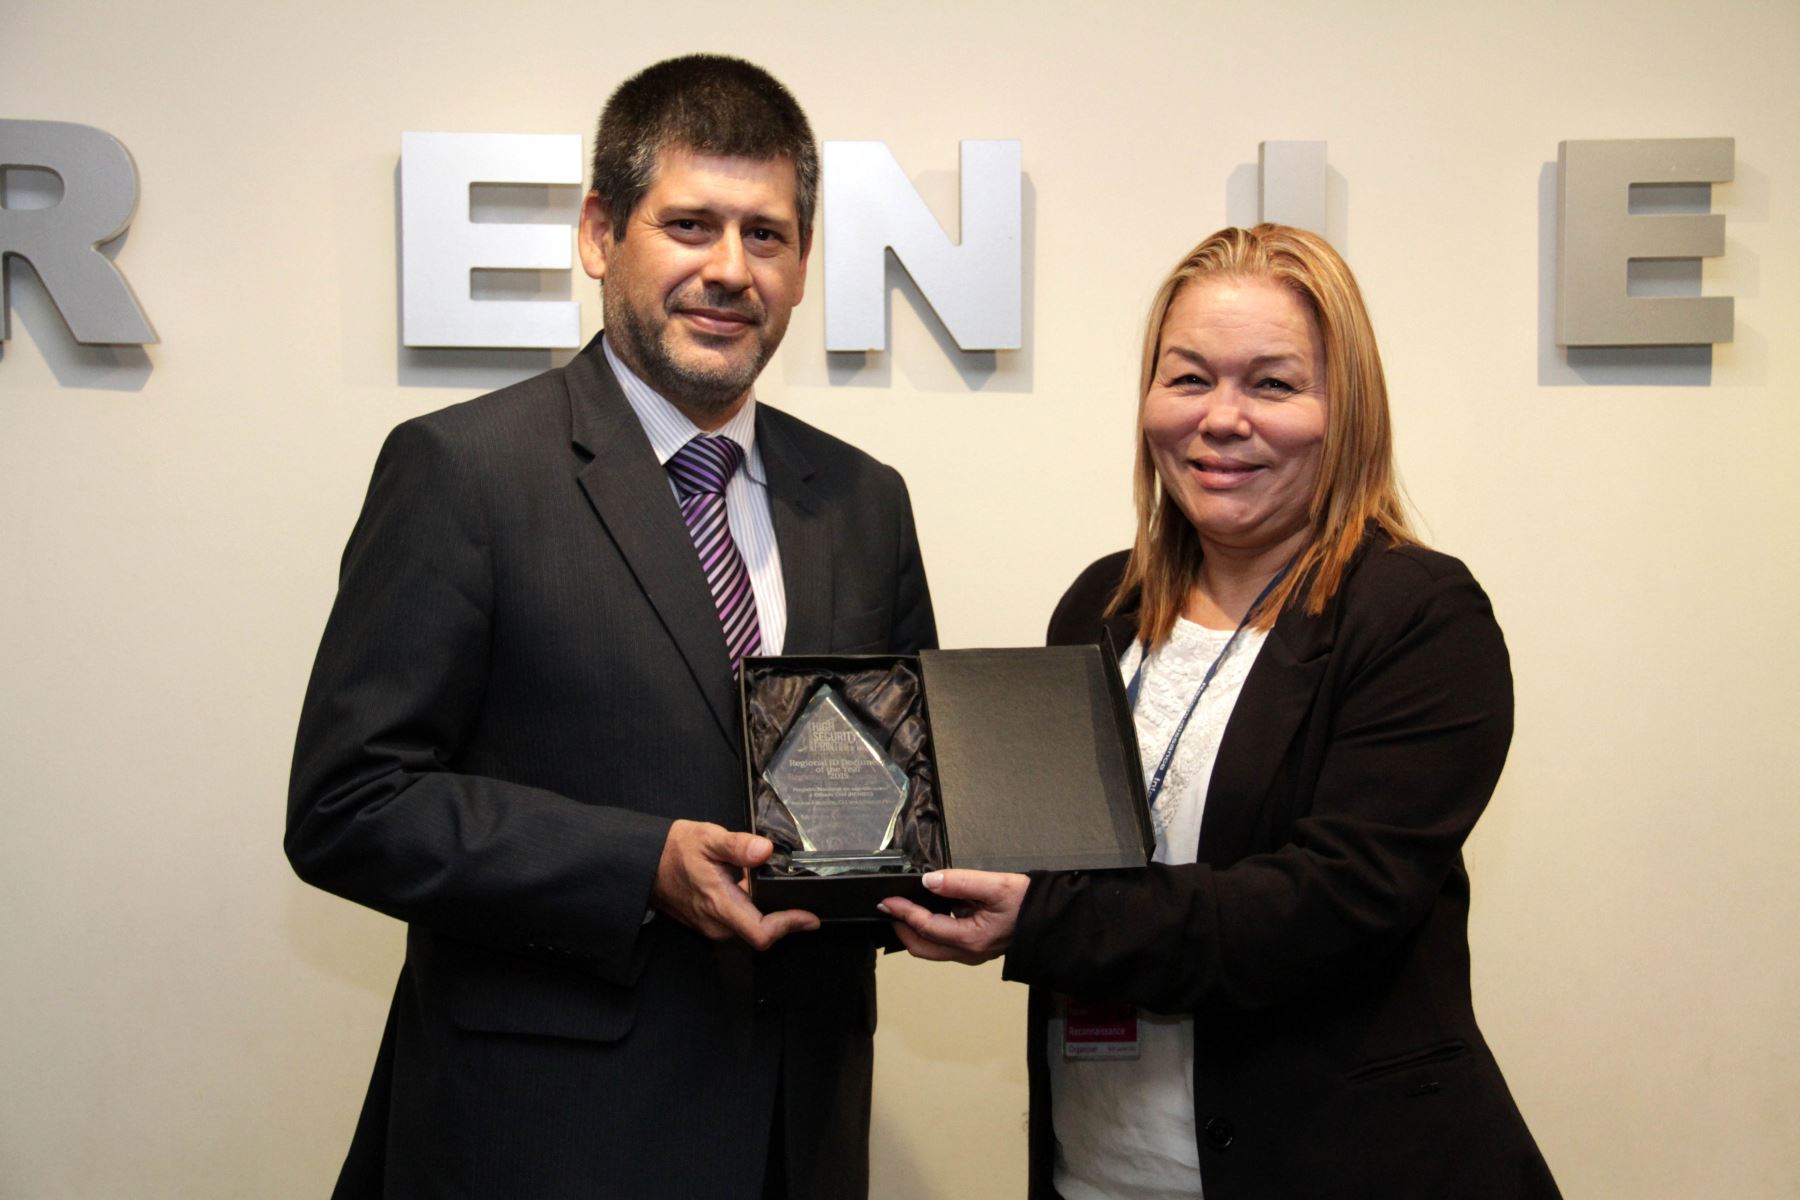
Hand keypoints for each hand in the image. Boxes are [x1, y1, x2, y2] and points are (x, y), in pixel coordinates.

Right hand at [651, 819, 819, 949]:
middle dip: (784, 919)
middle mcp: (716, 923)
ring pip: (749, 929)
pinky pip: (738, 924)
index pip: (760, 932)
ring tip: (781, 892)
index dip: (788, 926)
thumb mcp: (709, 838)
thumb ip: (738, 846)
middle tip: (802, 898)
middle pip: (760, 933)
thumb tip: (764, 850)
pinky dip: (753, 912)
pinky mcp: (708, 923)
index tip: (809, 916)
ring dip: (768, 915)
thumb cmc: (675, 850)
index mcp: (719, 903)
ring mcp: (711, 926)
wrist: (645, 863)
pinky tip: (755, 891)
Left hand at [879, 869, 1027, 964]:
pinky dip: (930, 930)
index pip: (926, 927)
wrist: (1053, 919)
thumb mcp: (996, 885)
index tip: (887, 900)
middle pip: (922, 947)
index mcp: (971, 939)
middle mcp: (969, 952)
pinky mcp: (976, 948)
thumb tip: (930, 882)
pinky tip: (931, 911)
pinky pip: (945, 943)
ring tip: (905, 908)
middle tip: (889, 908)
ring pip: (932, 948)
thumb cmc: (1029, 903)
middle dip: (901, 928)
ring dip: (915, 930)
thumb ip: (960, 882)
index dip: (904, 912)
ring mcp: (972, 953)